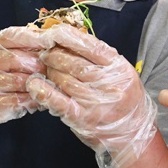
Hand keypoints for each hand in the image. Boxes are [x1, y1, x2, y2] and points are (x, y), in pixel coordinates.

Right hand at [0, 26, 50, 145]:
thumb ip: (19, 44)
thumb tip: (49, 37)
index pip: (10, 36)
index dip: (32, 37)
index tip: (51, 38)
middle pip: (14, 59)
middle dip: (38, 62)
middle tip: (54, 65)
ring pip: (17, 81)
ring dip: (37, 81)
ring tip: (49, 80)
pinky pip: (17, 100)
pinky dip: (32, 97)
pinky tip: (39, 95)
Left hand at [26, 25, 156, 167]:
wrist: (133, 134)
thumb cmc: (126, 101)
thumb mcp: (122, 73)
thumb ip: (101, 59)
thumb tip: (70, 40)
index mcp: (119, 67)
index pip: (91, 46)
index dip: (69, 37)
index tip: (55, 32)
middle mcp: (109, 83)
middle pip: (74, 62)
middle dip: (54, 54)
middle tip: (46, 52)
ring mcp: (96, 102)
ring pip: (63, 79)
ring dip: (49, 71)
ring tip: (45, 69)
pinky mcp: (83, 119)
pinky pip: (59, 101)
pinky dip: (44, 92)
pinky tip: (34, 84)